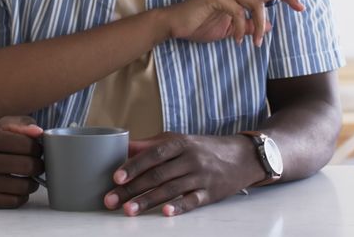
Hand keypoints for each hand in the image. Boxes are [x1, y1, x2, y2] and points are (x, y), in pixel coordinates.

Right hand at [0, 116, 43, 208]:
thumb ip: (21, 124)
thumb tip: (38, 132)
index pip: (27, 144)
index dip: (37, 149)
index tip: (36, 151)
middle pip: (27, 166)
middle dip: (38, 166)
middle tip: (36, 166)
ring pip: (22, 186)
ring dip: (32, 183)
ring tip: (28, 178)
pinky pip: (13, 202)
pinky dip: (21, 196)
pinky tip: (16, 189)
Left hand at [104, 132, 261, 216]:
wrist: (241, 157)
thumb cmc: (202, 148)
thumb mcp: (178, 141)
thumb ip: (151, 145)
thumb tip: (122, 147)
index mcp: (180, 144)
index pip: (153, 154)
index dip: (134, 166)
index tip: (116, 177)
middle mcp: (190, 159)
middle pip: (157, 175)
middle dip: (132, 189)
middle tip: (111, 200)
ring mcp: (201, 176)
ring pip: (171, 189)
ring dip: (148, 201)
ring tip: (128, 210)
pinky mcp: (211, 193)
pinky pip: (193, 201)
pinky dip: (179, 207)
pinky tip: (165, 213)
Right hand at [162, 0, 301, 46]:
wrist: (175, 25)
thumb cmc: (200, 26)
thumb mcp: (230, 30)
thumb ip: (249, 26)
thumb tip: (269, 27)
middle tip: (300, 7)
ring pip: (256, 3)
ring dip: (261, 24)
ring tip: (257, 43)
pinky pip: (238, 13)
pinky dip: (241, 30)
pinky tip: (237, 40)